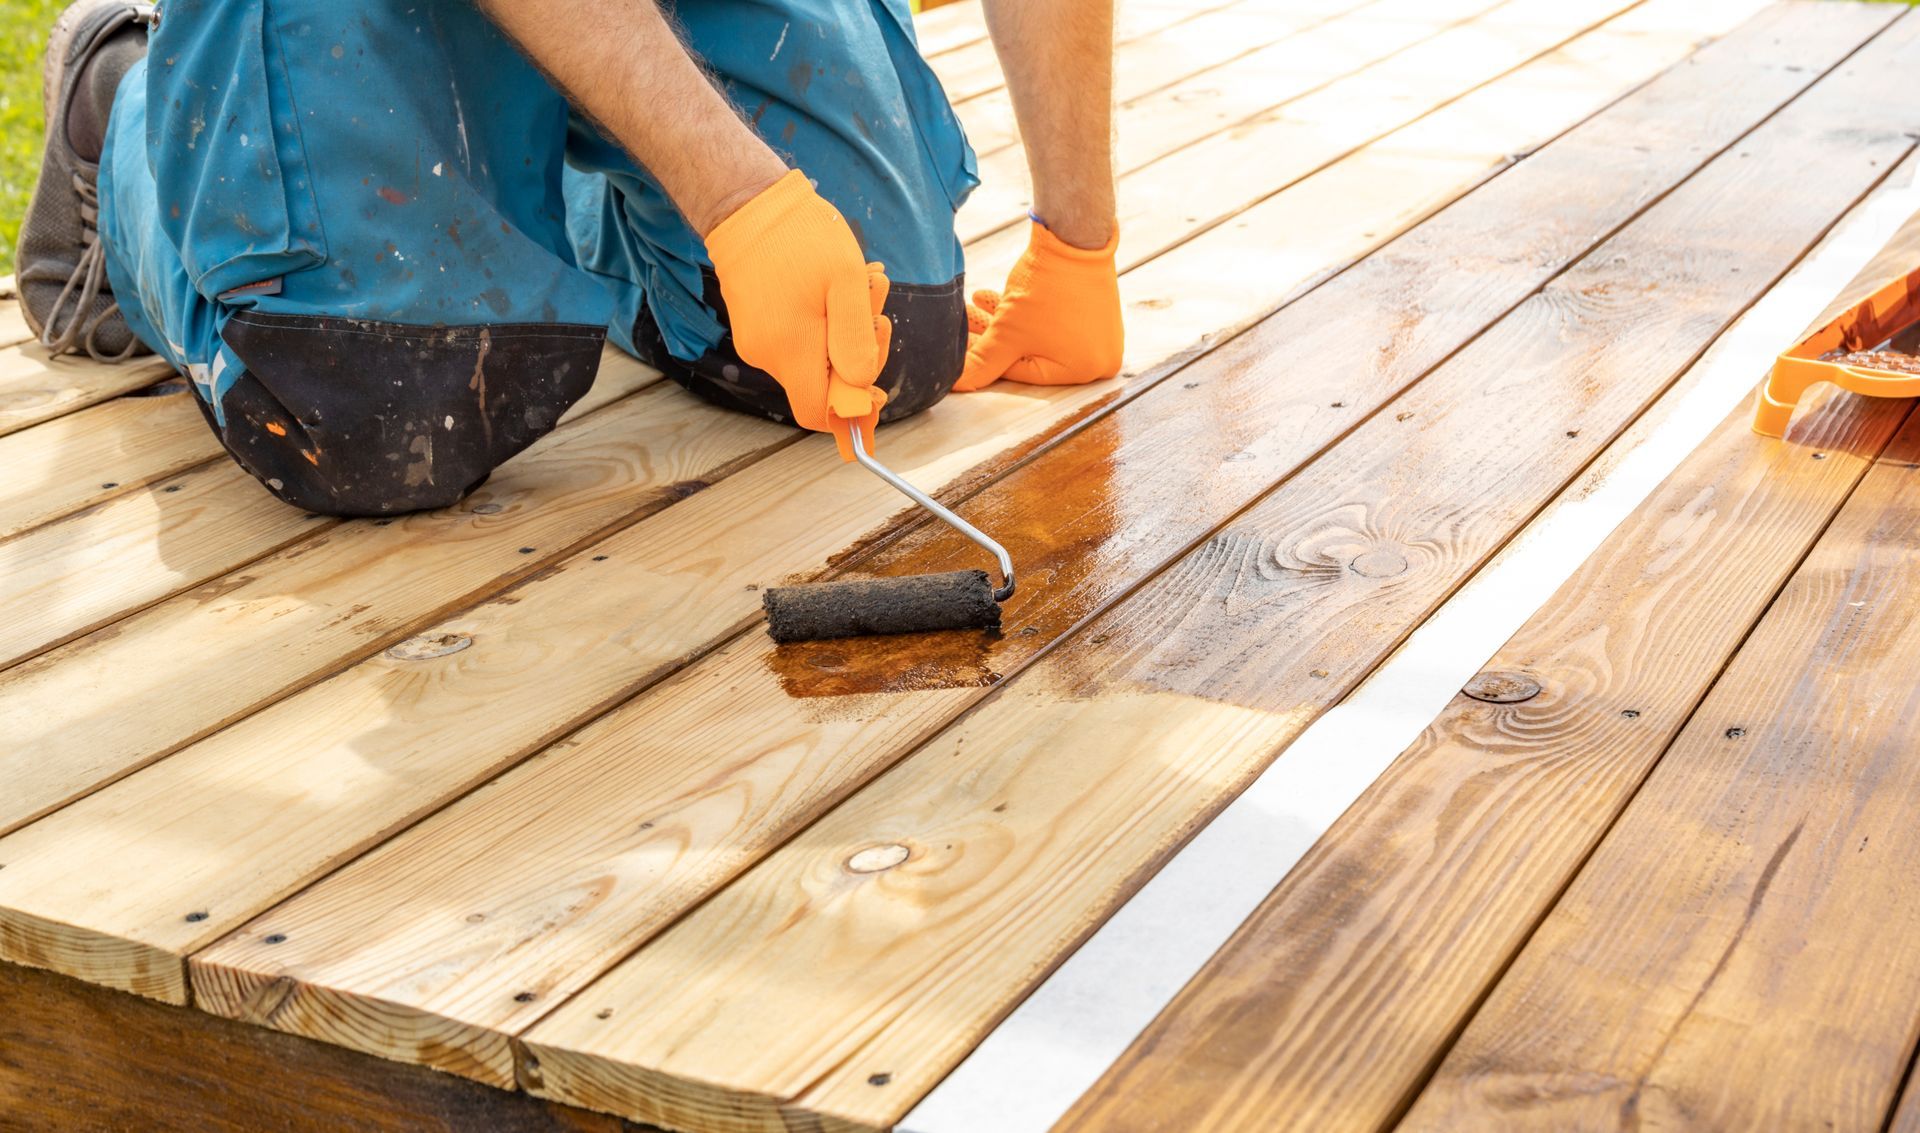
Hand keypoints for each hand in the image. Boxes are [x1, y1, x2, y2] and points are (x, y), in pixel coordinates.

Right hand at [705, 171, 891, 459]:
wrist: (749, 204)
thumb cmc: (802, 237)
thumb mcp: (846, 283)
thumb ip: (855, 340)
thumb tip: (861, 386)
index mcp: (790, 350)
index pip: (818, 413)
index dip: (850, 410)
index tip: (876, 388)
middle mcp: (766, 355)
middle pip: (820, 386)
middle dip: (856, 355)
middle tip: (875, 307)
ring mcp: (756, 342)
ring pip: (811, 361)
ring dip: (842, 333)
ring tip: (857, 286)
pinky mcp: (754, 327)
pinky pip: (796, 342)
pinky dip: (822, 324)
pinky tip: (832, 288)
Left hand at [955, 221, 1122, 392]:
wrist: (1074, 236)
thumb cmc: (1047, 288)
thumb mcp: (1007, 332)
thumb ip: (982, 362)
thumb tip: (957, 385)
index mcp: (1084, 371)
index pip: (1023, 373)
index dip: (988, 358)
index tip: (962, 348)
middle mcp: (1099, 359)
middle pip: (1030, 353)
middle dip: (994, 337)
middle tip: (964, 324)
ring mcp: (1100, 334)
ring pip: (1038, 334)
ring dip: (1004, 322)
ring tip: (973, 306)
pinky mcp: (1094, 311)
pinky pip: (1053, 320)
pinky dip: (1025, 312)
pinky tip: (991, 298)